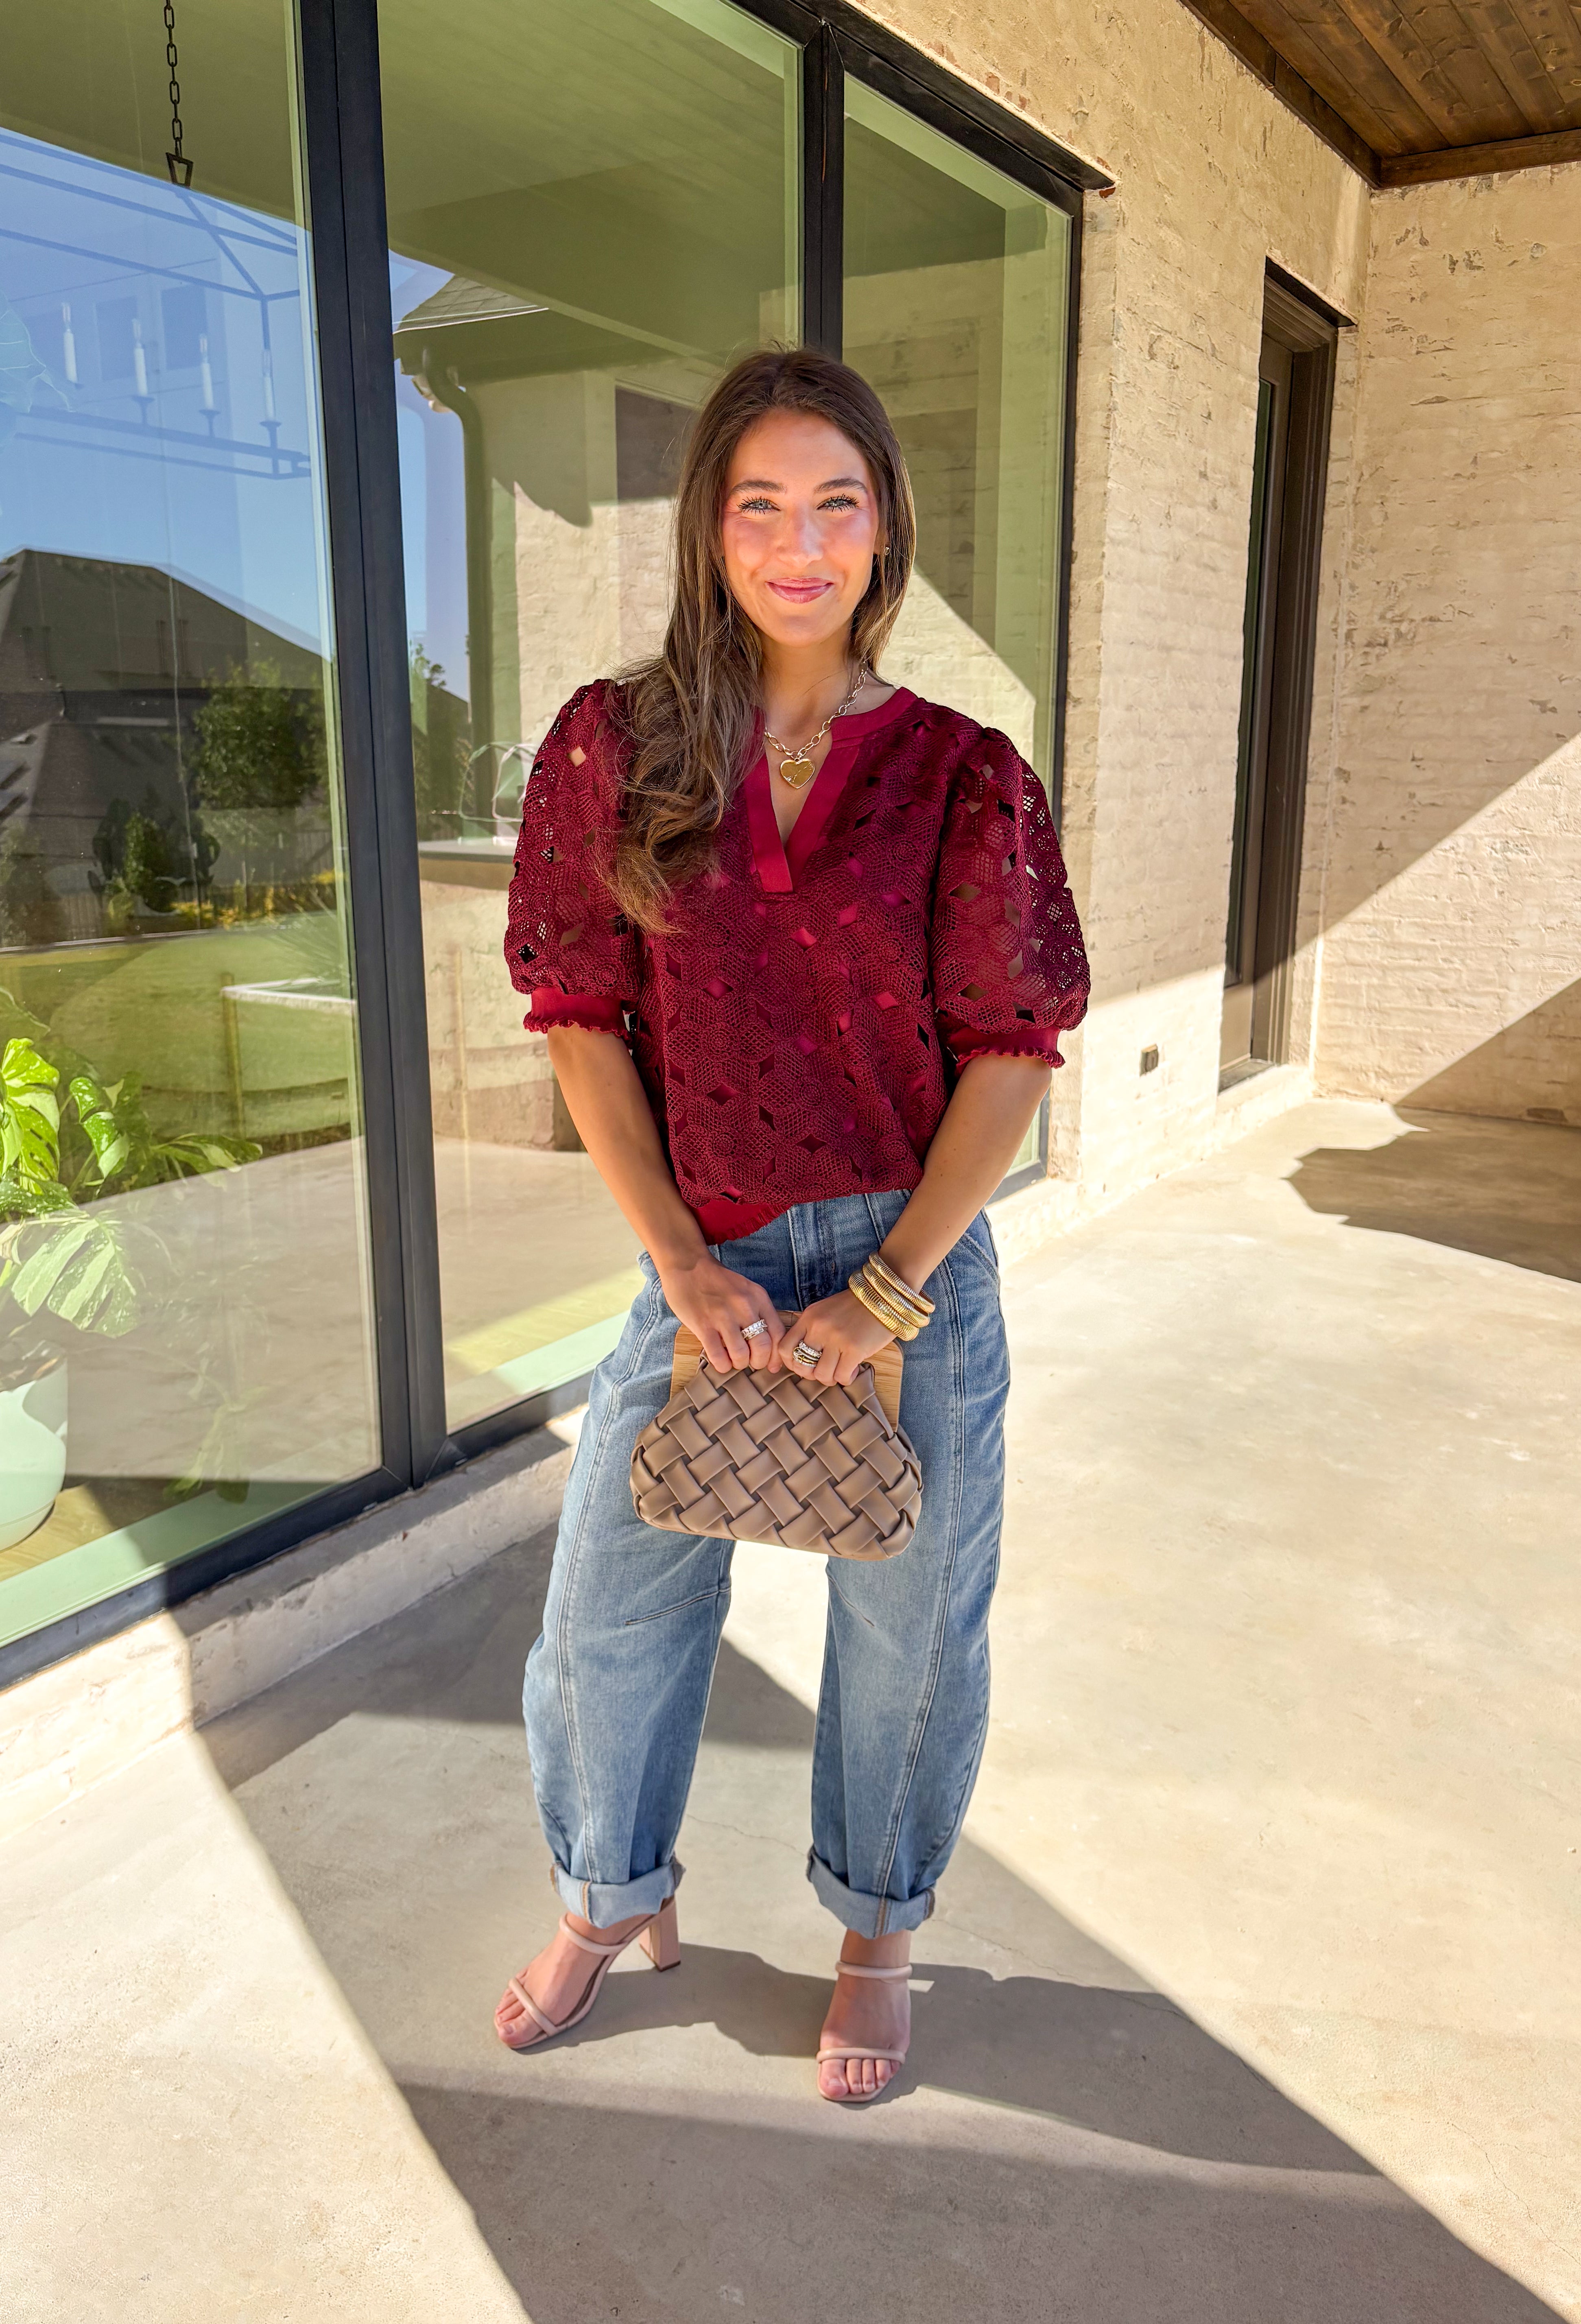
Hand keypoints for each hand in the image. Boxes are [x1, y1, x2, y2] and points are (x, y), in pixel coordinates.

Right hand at [656, 1249, 783, 1373]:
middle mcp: (744, 1306)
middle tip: (750, 1362)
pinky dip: (722, 1365)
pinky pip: (718, 1356)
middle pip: (762, 1347)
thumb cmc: (716, 1281)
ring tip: (733, 1360)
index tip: (772, 1365)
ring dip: (738, 1364)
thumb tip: (767, 1343)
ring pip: (741, 1355)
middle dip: (758, 1362)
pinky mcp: (703, 1325)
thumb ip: (757, 1311)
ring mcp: (723, 1316)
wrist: (687, 1265)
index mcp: (758, 1297)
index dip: (776, 1355)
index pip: (777, 1333)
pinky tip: (720, 1361)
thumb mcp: (745, 1289)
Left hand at [782, 1288, 894, 1386]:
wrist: (884, 1297)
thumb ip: (812, 1329)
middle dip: (811, 1374)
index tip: (803, 1365)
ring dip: (830, 1379)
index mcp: (809, 1317)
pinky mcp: (855, 1349)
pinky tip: (852, 1370)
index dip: (791, 1363)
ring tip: (840, 1371)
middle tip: (824, 1371)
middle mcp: (819, 1328)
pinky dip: (846, 1378)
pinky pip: (841, 1376)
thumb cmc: (855, 1307)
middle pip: (802, 1365)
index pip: (785, 1348)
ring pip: (821, 1375)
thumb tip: (803, 1358)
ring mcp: (836, 1339)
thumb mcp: (825, 1311)